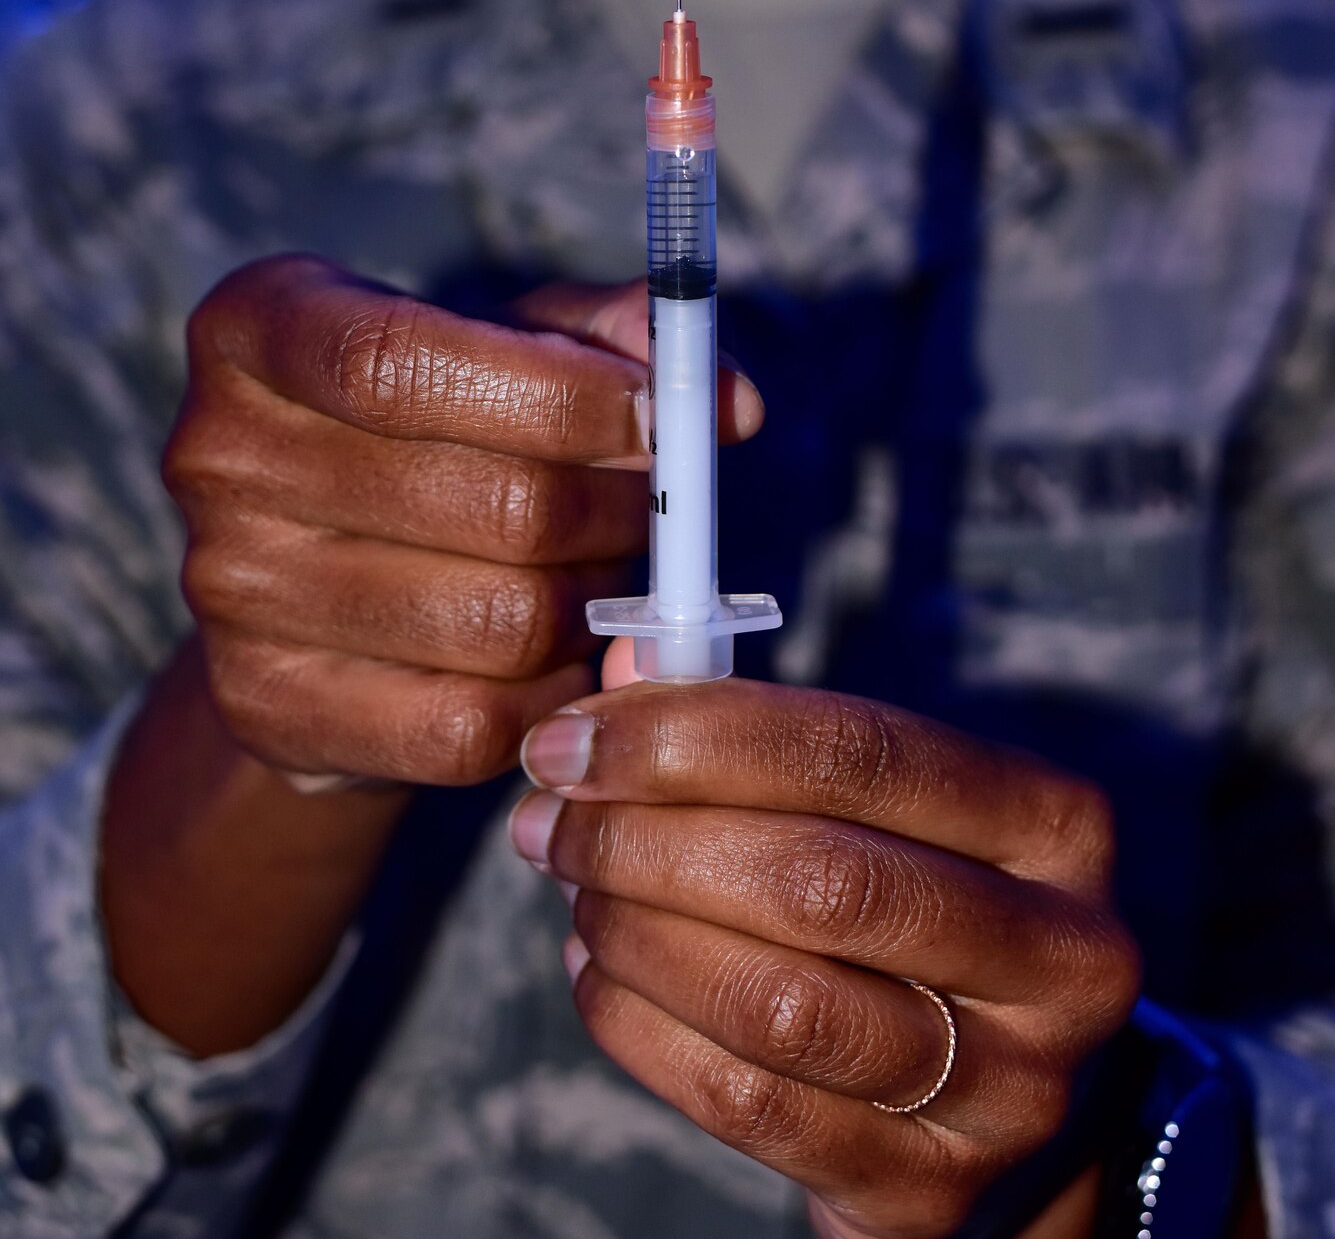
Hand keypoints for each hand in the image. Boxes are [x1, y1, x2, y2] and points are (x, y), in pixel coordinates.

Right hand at [164, 256, 761, 785]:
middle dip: (611, 511)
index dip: (556, 394)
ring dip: (592, 609)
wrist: (314, 580)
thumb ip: (612, 338)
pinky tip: (557, 660)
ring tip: (602, 579)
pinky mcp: (265, 708)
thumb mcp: (504, 345)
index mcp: (257, 326)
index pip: (398, 361)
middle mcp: (214, 452)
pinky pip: (464, 729)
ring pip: (494, 623)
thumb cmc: (435, 425)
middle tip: (650, 511)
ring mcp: (228, 590)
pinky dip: (548, 700)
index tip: (660, 413)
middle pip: (482, 501)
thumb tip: (727, 394)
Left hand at [511, 677, 1141, 1238]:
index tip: (573, 737)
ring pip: (781, 1004)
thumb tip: (623, 664)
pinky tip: (598, 976)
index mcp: (1054, 825)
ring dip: (639, 935)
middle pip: (820, 879)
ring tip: (577, 894)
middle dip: (651, 840)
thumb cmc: (912, 905)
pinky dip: (644, 1030)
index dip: (698, 736)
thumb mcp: (874, 806)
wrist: (999, 1110)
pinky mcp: (930, 1194)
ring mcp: (1007, 1091)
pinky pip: (752, 1105)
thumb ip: (758, 731)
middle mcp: (1060, 956)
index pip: (862, 751)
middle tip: (550, 821)